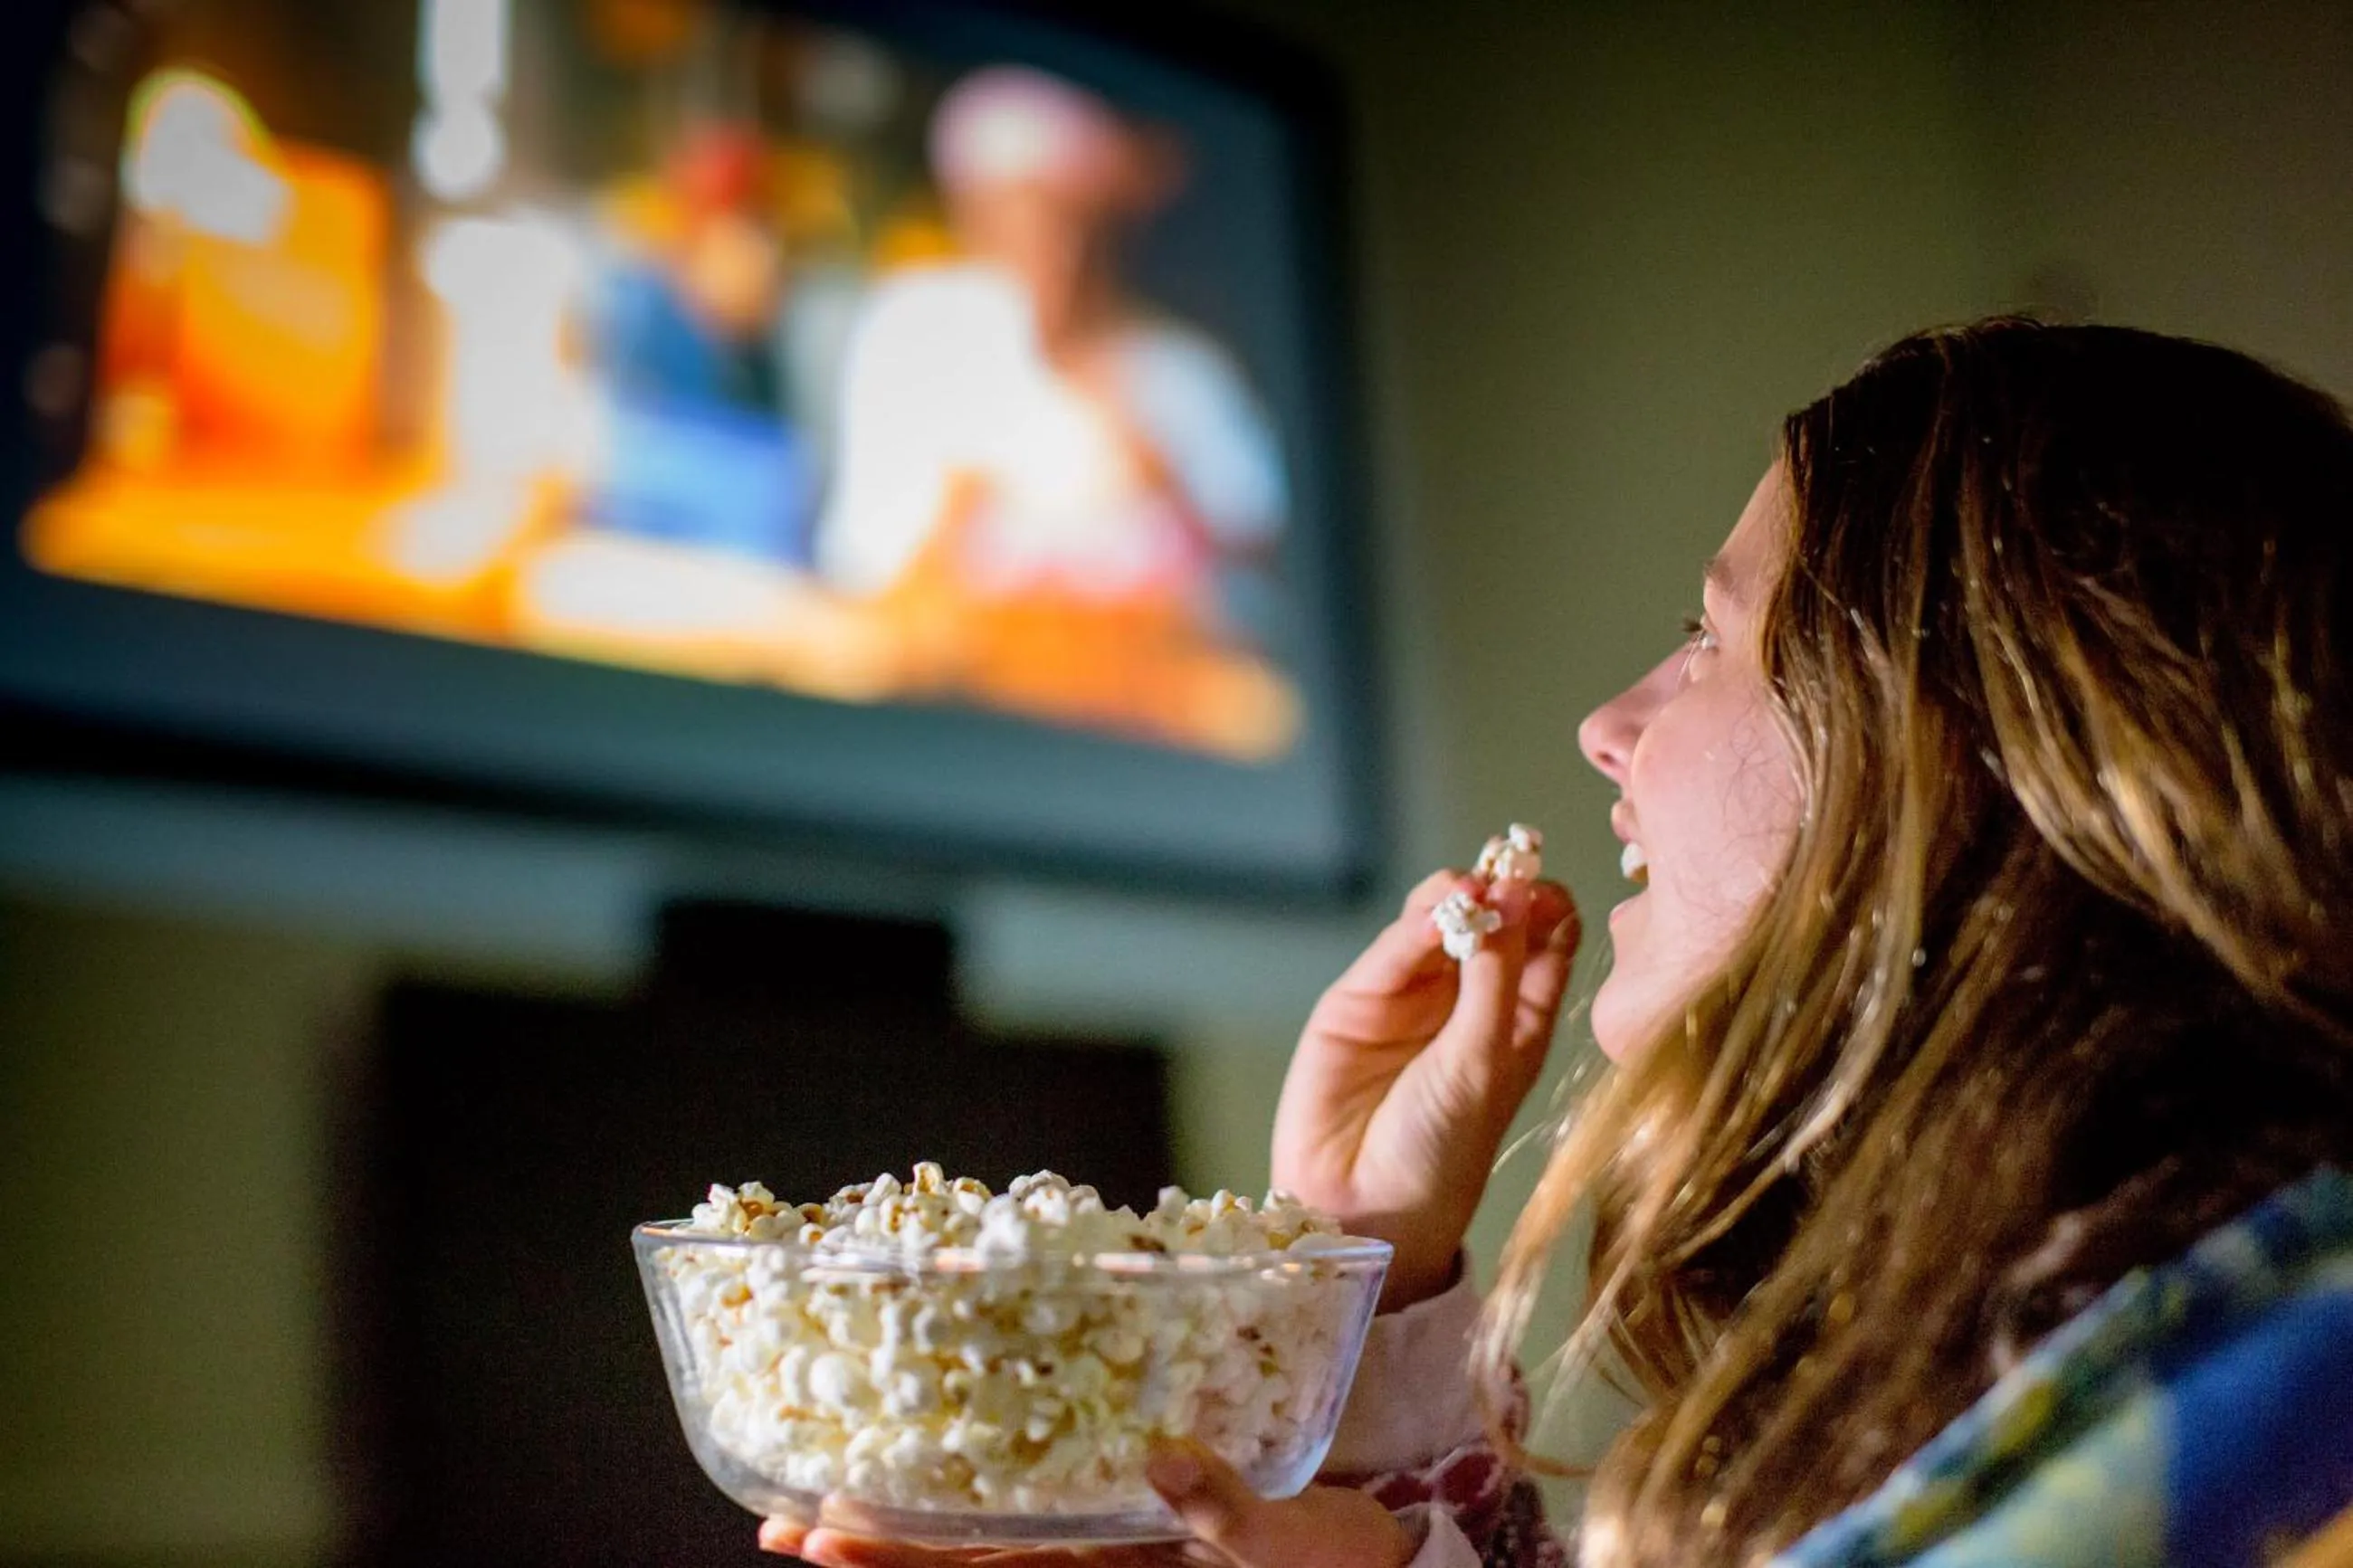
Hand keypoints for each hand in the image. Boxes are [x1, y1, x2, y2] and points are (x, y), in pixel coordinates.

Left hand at [757, 1439, 1413, 1567]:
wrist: (1393, 1557)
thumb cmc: (1346, 1562)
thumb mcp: (1289, 1546)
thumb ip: (1223, 1509)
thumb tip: (1155, 1460)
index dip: (903, 1553)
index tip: (820, 1534)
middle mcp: (1097, 1559)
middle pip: (966, 1560)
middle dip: (874, 1545)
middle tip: (784, 1523)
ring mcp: (1112, 1539)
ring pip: (991, 1536)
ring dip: (908, 1524)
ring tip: (820, 1504)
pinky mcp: (1140, 1508)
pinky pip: (1047, 1501)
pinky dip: (986, 1483)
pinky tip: (946, 1450)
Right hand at [1273, 867, 1578, 1310]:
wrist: (1362, 1208)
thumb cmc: (1443, 1150)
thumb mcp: (1487, 1058)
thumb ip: (1498, 974)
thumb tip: (1512, 892)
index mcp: (1521, 1019)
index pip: (1546, 938)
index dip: (1546, 904)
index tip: (1543, 887)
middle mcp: (1467, 1000)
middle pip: (1490, 917)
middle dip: (1499, 888)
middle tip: (1504, 871)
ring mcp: (1410, 997)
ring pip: (1437, 920)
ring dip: (1455, 896)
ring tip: (1467, 891)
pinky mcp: (1356, 999)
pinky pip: (1390, 948)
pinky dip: (1414, 922)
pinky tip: (1436, 911)